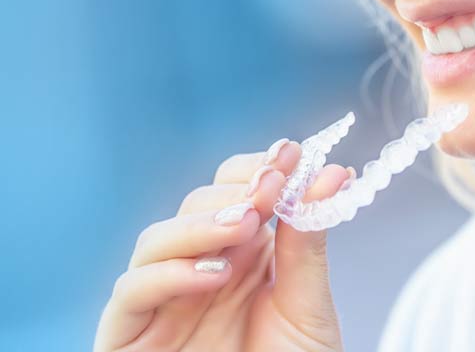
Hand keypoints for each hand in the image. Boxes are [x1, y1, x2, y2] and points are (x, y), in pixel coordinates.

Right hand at [94, 139, 353, 351]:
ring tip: (246, 225)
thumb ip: (309, 242)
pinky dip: (168, 273)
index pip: (237, 189)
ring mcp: (164, 298)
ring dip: (201, 223)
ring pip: (156, 238)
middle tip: (271, 186)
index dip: (259, 166)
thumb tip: (334, 172)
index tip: (290, 152)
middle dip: (235, 190)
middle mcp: (200, 266)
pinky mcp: (130, 335)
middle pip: (196, 204)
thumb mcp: (307, 305)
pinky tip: (214, 274)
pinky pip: (131, 290)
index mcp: (244, 252)